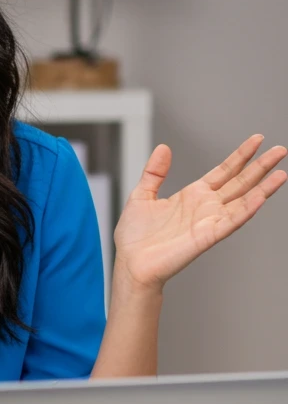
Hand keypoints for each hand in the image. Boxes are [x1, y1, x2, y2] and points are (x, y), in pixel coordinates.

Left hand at [113, 134, 287, 292]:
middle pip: (240, 182)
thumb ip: (155, 172)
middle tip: (280, 150)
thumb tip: (163, 148)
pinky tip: (261, 196)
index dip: (241, 155)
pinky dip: (247, 209)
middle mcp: (206, 207)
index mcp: (192, 195)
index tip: (257, 140)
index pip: (224, 171)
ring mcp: (209, 221)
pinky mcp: (207, 236)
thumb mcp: (141, 195)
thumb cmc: (135, 237)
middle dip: (261, 166)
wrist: (131, 264)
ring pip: (243, 200)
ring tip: (282, 173)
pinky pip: (231, 221)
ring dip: (263, 187)